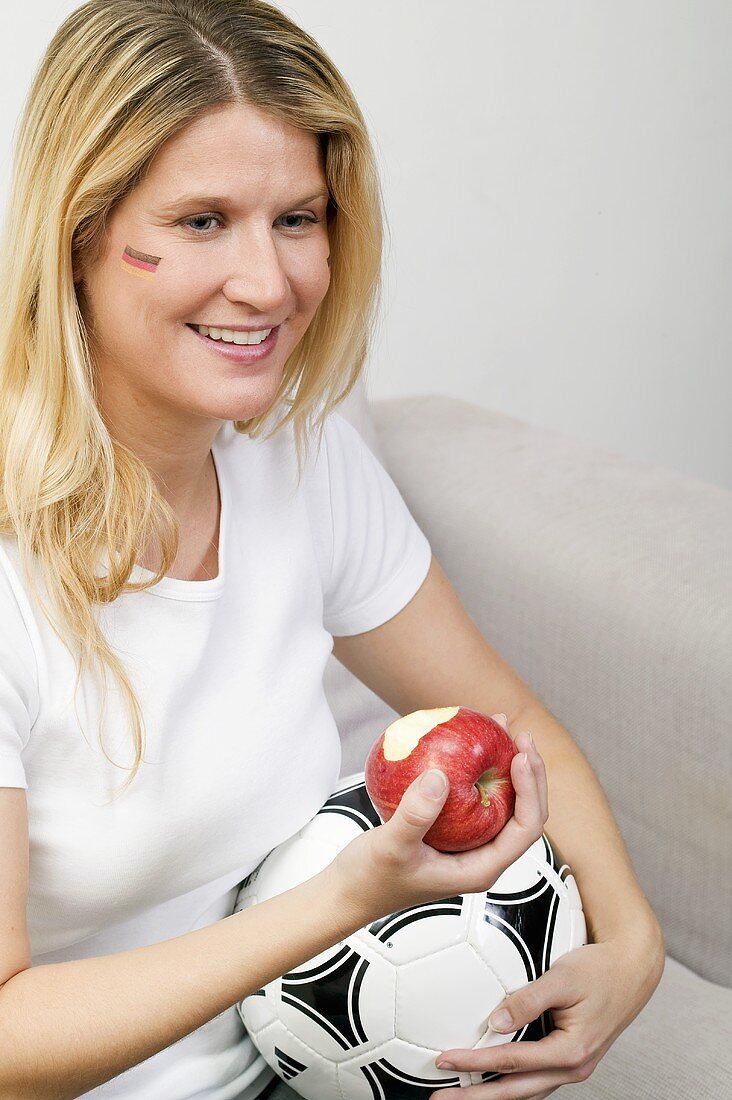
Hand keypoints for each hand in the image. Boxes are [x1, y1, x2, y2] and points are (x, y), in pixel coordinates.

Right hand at [327, 715, 547, 924]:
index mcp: (480, 868)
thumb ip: (414, 816)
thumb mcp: (390, 846)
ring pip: (501, 801)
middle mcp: (481, 855)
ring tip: (501, 729)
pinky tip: (463, 742)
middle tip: (519, 735)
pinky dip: (475, 768)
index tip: (519, 757)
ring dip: (506, 767)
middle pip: (523, 812)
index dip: (531, 791)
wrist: (349, 890)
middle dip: (529, 774)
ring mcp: (467, 842)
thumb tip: (440, 778)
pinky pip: (473, 795)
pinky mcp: (451, 830)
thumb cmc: (371, 879)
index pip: (525, 829)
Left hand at [429, 929, 664, 1098]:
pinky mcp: (570, 1059)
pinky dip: (510, 1083)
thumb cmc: (600, 970)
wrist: (633, 970)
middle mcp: (573, 1068)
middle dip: (475, 1098)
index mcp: (571, 1051)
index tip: (445, 1059)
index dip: (475, 1062)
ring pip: (525, 1091)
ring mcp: (573, 1067)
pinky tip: (492, 1080)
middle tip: (440, 1099)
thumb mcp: (563, 977)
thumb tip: (494, 1023)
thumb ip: (527, 1000)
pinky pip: (534, 1080)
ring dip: (491, 1095)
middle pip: (515, 1091)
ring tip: (460, 1096)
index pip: (511, 1061)